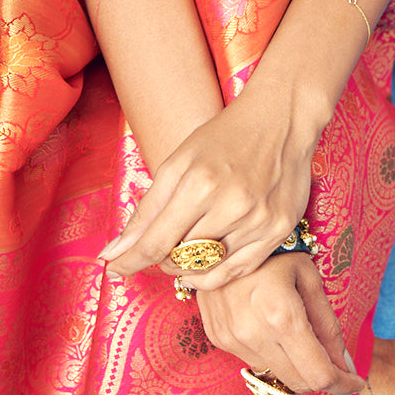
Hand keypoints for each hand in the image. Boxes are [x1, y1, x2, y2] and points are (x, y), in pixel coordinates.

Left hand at [99, 83, 321, 289]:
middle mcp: (232, 207)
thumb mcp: (177, 163)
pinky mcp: (280, 230)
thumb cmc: (224, 137)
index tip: (114, 270)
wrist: (282, 119)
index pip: (156, 243)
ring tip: (185, 248)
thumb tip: (112, 253)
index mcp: (199, 185)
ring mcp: (259, 221)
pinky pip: (240, 271)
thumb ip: (146, 211)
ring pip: (209, 268)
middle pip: (181, 258)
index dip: (130, 262)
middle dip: (162, 257)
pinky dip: (216, 275)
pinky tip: (204, 266)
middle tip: (163, 242)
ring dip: (188, 266)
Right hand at [195, 254, 362, 394]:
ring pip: (275, 377)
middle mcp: (253, 334)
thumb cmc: (276, 250)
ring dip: (296, 369)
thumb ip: (328, 325)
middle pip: (298, 383)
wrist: (223, 234)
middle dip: (322, 380)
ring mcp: (231, 338)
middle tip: (335, 364)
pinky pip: (254, 362)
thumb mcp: (310, 278)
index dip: (343, 384)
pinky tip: (275, 332)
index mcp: (282, 316)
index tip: (355, 380)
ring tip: (304, 341)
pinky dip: (273, 357)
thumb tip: (345, 365)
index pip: (319, 375)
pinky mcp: (218, 337)